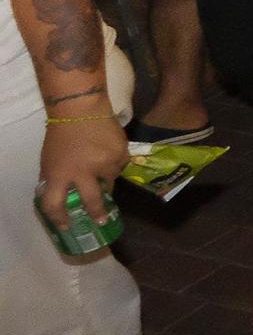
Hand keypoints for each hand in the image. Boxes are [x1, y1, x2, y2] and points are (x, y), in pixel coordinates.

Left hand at [38, 115, 128, 231]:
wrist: (81, 108)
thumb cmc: (61, 135)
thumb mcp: (50, 160)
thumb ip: (57, 179)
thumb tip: (64, 194)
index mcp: (59, 174)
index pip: (54, 204)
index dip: (59, 218)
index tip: (66, 225)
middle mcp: (83, 172)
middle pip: (92, 200)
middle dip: (97, 213)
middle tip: (102, 220)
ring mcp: (105, 162)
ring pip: (111, 180)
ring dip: (107, 179)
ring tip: (102, 169)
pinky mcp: (121, 153)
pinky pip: (121, 165)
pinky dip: (116, 164)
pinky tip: (109, 154)